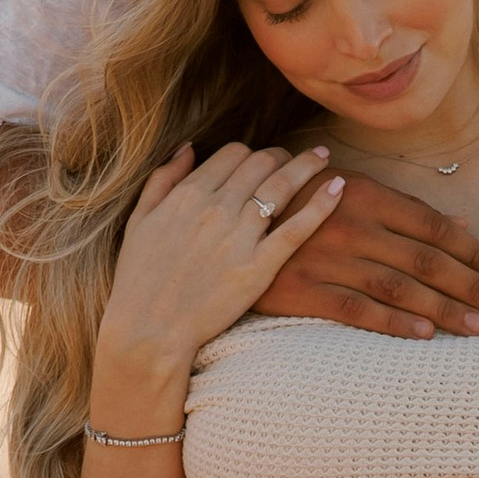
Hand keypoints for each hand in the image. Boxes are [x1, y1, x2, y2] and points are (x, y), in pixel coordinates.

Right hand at [89, 139, 340, 404]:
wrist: (149, 330)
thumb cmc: (139, 280)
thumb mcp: (139, 221)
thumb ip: (162, 180)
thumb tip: (188, 147)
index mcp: (188, 194)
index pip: (233, 154)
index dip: (252, 153)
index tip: (263, 161)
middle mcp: (216, 207)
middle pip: (261, 163)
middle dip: (282, 156)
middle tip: (298, 159)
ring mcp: (239, 236)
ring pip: (282, 184)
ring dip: (307, 165)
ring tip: (324, 158)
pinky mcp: (259, 266)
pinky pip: (297, 226)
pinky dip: (321, 203)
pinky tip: (338, 187)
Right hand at [252, 165, 478, 339]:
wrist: (222, 219)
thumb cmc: (297, 203)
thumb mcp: (350, 193)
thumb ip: (405, 211)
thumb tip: (464, 228)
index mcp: (366, 195)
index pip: (434, 227)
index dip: (475, 252)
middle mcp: (351, 224)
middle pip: (426, 260)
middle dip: (474, 285)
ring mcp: (326, 257)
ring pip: (399, 287)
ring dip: (444, 309)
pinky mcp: (301, 289)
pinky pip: (355, 309)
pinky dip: (393, 322)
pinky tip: (426, 336)